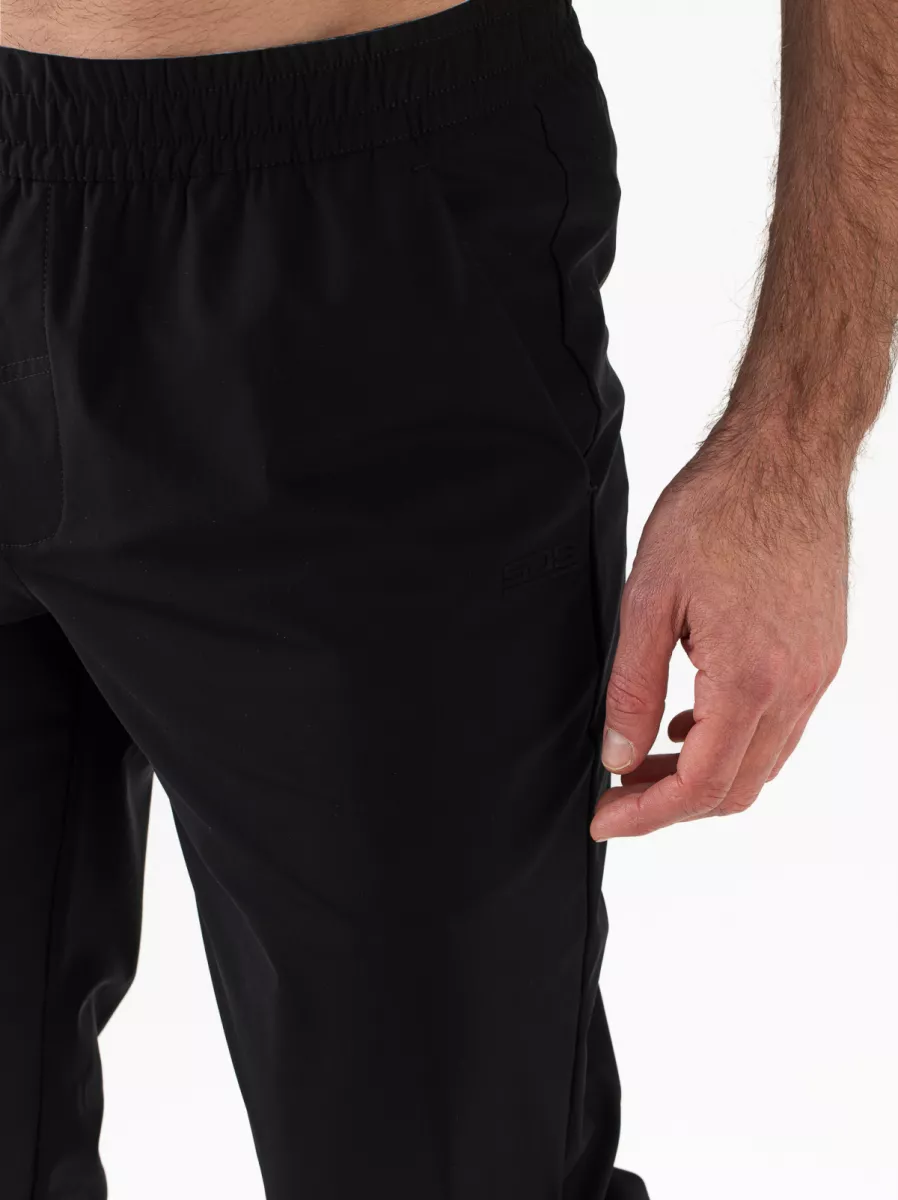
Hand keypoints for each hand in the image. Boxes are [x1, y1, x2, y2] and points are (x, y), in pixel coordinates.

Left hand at [589, 422, 849, 840]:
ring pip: (763, 762)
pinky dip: (735, 740)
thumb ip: (632, 687)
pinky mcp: (823, 654)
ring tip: (646, 752)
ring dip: (704, 772)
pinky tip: (692, 714)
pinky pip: (782, 726)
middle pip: (737, 788)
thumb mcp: (649, 599)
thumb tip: (617, 756)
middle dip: (672, 802)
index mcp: (750, 678)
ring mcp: (817, 672)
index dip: (646, 815)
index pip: (700, 786)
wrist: (784, 456)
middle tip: (618, 789)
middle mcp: (796, 686)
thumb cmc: (716, 512)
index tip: (604, 818)